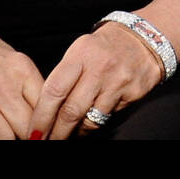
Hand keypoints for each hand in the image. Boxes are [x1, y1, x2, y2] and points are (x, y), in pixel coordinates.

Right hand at [0, 21, 42, 138]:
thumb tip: (44, 114)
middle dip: (27, 135)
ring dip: (7, 138)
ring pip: (4, 137)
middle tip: (27, 136)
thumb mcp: (13, 61)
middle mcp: (2, 85)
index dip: (46, 124)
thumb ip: (28, 86)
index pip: (44, 107)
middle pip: (26, 127)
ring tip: (7, 133)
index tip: (44, 131)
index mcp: (21, 69)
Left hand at [28, 21, 164, 139]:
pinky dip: (95, 123)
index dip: (41, 116)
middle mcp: (99, 67)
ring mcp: (117, 81)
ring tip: (70, 132)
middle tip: (47, 141)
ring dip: (76, 132)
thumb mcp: (81, 51)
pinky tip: (91, 120)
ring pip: (89, 120)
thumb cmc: (106, 47)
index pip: (54, 90)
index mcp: (81, 54)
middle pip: (71, 111)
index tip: (33, 132)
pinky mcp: (132, 93)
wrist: (145, 38)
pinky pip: (108, 117)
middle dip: (56, 133)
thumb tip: (44, 110)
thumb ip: (64, 76)